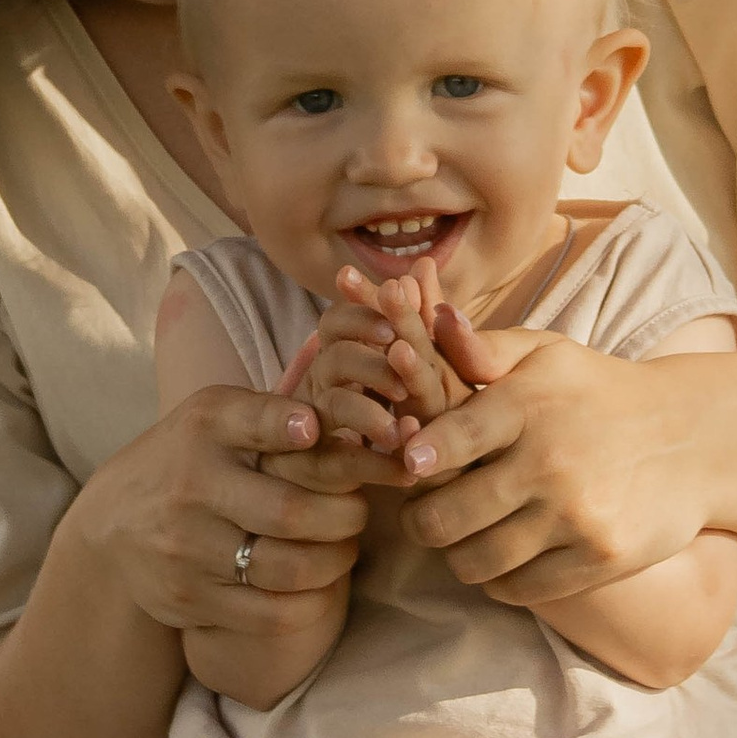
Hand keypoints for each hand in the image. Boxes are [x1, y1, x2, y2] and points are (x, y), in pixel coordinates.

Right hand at [73, 377, 368, 647]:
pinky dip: (312, 602)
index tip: (320, 433)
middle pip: (293, 512)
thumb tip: (324, 425)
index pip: (260, 421)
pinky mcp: (189, 599)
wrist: (113, 522)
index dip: (303, 427)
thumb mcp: (216, 419)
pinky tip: (317, 585)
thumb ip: (272, 413)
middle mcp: (191, 487)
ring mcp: (187, 549)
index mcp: (203, 430)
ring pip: (289, 569)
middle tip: (359, 512)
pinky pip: (272, 615)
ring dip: (336, 560)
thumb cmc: (190, 460)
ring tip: (343, 547)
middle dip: (347, 514)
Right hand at [263, 263, 469, 484]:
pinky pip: (340, 464)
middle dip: (371, 364)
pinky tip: (407, 471)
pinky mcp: (315, 467)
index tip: (394, 329)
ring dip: (369, 416)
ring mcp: (313, 426)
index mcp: (336, 352)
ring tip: (403, 429)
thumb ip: (409, 318)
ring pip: (333, 413)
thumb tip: (423, 266)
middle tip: (403, 373)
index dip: (363, 318)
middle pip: (335, 360)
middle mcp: (319, 383)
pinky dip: (376, 465)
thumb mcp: (403, 361)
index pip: (337, 323)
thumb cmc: (382, 401)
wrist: (340, 469)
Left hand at [396, 316, 709, 600]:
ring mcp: (577, 515)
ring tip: (462, 538)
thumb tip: (434, 322)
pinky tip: (503, 558)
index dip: (415, 459)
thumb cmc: (600, 393)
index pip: (448, 441)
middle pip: (445, 519)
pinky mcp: (600, 558)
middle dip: (421, 521)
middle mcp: (551, 462)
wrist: (693, 439)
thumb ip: (486, 348)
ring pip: (474, 562)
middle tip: (424, 516)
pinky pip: (518, 588)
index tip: (408, 466)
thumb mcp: (549, 355)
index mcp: (530, 405)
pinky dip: (499, 580)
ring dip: (457, 555)